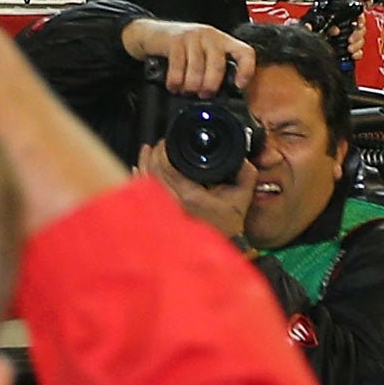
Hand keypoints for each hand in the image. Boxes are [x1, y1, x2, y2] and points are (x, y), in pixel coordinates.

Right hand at [120, 16, 255, 95]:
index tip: (239, 85)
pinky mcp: (174, 41)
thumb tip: (223, 92)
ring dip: (192, 86)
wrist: (154, 32)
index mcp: (223, 40)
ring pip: (197, 68)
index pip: (244, 52)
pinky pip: (177, 66)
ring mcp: (192, 37)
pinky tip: (174, 86)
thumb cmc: (182, 46)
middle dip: (210, 85)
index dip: (246, 70)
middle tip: (204, 94)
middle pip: (218, 65)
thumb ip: (214, 65)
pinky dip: (176, 81)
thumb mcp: (203, 50)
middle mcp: (210, 36)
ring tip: (188, 92)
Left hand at [140, 140, 255, 244]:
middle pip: (152, 172)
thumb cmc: (229, 222)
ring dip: (144, 163)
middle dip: (153, 155)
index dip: (163, 152)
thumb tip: (243, 159)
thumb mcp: (241, 197)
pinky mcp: (161, 212)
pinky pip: (143, 194)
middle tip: (159, 144)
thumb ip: (245, 176)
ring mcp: (165, 208)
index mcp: (190, 196)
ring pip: (145, 181)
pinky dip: (139, 178)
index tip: (166, 142)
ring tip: (146, 150)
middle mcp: (173, 202)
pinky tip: (138, 168)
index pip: (167, 168)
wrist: (222, 242)